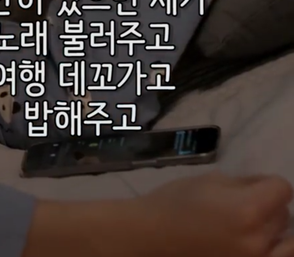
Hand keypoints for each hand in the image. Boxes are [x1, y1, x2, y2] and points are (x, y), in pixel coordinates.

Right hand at [24, 171, 293, 256]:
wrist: (149, 238)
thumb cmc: (175, 202)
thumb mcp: (212, 180)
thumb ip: (245, 184)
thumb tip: (265, 188)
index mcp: (249, 211)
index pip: (283, 189)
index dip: (268, 184)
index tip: (253, 186)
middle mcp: (258, 242)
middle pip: (285, 216)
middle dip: (270, 206)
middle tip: (246, 203)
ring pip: (286, 243)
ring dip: (274, 232)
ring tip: (252, 226)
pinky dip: (267, 249)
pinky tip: (249, 241)